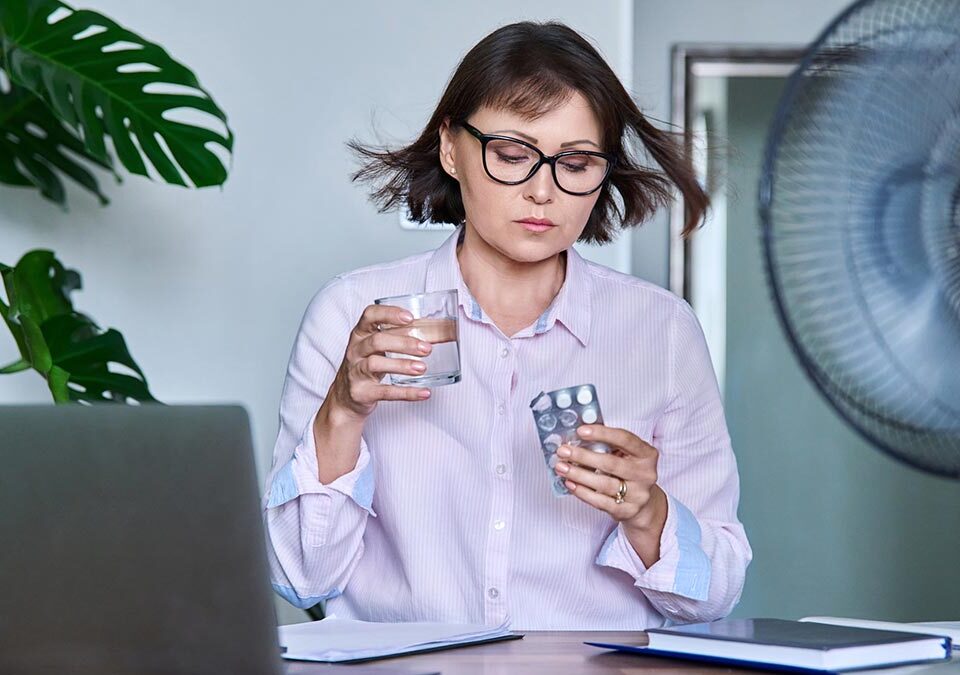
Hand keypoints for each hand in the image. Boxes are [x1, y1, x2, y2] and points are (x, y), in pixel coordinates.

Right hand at [326, 303, 433, 419]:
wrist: (345, 396)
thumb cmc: (367, 364)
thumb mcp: (378, 347)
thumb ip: (401, 337)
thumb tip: (441, 331)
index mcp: (361, 334)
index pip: (370, 316)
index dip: (389, 314)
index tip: (410, 317)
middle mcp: (356, 350)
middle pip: (377, 341)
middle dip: (404, 343)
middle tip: (427, 348)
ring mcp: (356, 372)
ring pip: (376, 364)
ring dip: (402, 365)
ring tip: (422, 368)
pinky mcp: (361, 392)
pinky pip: (384, 392)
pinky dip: (406, 393)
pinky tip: (423, 392)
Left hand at [554, 424, 666, 534]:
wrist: (643, 504)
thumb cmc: (630, 472)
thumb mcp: (627, 455)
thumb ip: (609, 445)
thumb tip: (578, 437)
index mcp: (647, 454)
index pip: (625, 439)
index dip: (602, 433)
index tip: (581, 431)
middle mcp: (645, 474)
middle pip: (611, 463)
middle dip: (583, 456)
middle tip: (563, 451)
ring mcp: (638, 494)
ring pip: (604, 484)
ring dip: (578, 474)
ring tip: (562, 467)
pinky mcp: (627, 511)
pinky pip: (600, 501)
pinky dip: (582, 492)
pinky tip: (570, 483)